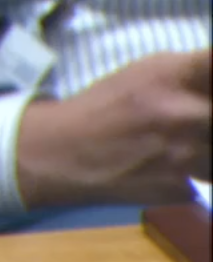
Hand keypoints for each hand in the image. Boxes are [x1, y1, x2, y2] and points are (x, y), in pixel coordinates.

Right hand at [15, 49, 210, 208]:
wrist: (62, 154)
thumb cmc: (105, 106)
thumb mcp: (146, 73)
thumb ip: (195, 73)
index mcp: (173, 75)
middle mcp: (185, 112)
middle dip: (208, 117)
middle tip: (198, 119)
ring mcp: (186, 155)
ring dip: (208, 148)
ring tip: (187, 142)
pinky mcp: (183, 189)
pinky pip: (209, 178)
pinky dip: (199, 172)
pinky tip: (175, 165)